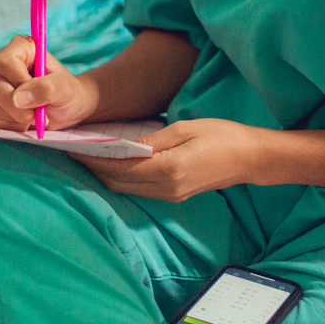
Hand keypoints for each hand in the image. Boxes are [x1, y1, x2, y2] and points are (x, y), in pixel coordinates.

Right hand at [0, 35, 95, 132]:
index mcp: (21, 49)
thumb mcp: (64, 88)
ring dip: (17, 118)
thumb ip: (46, 88)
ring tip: (37, 116)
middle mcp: (3, 65)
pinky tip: (28, 122)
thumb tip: (18, 98)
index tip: (36, 93)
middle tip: (38, 115)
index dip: (18, 80)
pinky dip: (13, 126)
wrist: (67, 109)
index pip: (5, 61)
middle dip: (19, 107)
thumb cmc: (67, 92)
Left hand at [72, 118, 264, 202]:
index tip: (73, 147)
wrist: (251, 158)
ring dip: (105, 174)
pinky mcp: (175, 195)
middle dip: (93, 168)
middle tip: (73, 151)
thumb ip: (151, 141)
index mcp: (169, 169)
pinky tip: (115, 163)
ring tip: (88, 156)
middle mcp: (167, 188)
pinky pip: (139, 189)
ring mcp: (171, 196)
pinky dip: (122, 177)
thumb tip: (121, 146)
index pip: (120, 168)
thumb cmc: (222, 135)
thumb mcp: (185, 129)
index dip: (93, 159)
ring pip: (126, 188)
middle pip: (118, 183)